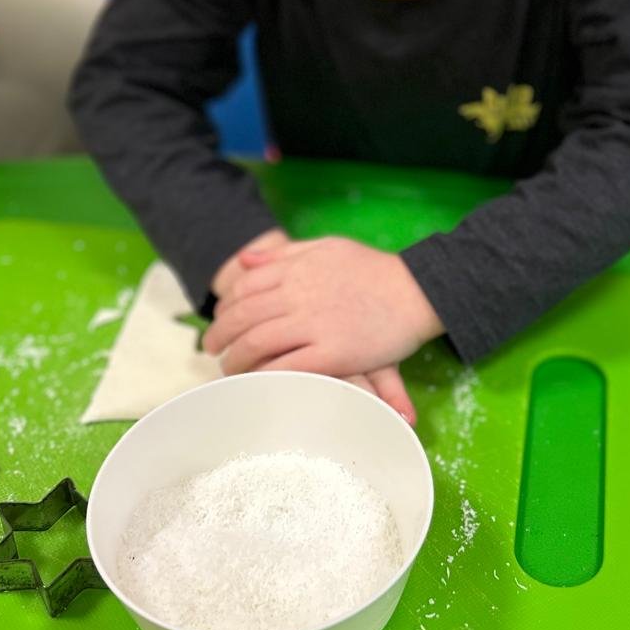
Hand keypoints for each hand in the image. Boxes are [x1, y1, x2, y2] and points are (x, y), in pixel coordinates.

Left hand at [203, 235, 441, 413]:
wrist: (418, 289)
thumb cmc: (375, 269)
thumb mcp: (327, 247)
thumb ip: (285, 254)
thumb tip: (245, 261)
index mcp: (298, 267)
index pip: (245, 286)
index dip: (226, 305)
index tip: (220, 319)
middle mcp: (300, 293)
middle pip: (244, 315)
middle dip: (220, 334)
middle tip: (210, 349)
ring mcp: (315, 323)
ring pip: (258, 342)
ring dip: (235, 359)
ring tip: (227, 369)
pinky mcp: (333, 352)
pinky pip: (286, 366)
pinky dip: (264, 376)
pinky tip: (255, 383)